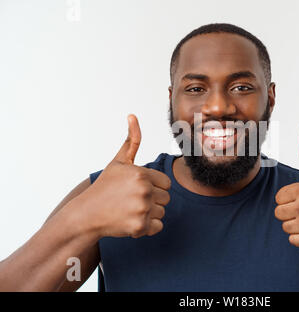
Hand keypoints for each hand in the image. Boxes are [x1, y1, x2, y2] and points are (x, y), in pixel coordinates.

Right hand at [75, 114, 170, 238]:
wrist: (86, 214)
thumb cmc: (104, 187)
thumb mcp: (118, 162)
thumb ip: (131, 141)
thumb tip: (133, 116)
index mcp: (141, 174)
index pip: (166, 183)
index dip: (153, 186)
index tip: (136, 189)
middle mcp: (144, 190)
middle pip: (166, 198)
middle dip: (152, 200)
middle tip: (131, 201)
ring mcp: (142, 209)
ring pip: (162, 213)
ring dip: (149, 214)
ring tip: (129, 210)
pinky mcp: (140, 227)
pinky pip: (158, 227)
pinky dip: (147, 227)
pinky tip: (131, 221)